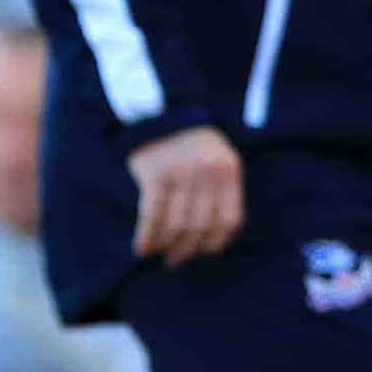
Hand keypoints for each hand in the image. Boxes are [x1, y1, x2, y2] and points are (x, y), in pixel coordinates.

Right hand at [126, 125, 243, 266]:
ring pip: (176, 225)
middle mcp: (208, 172)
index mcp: (229, 170)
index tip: (202, 252)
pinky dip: (147, 236)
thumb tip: (215, 238)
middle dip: (187, 250)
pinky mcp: (156, 173)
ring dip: (166, 246)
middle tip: (175, 260)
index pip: (229, 220)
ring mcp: (182, 173)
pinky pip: (152, 215)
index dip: (216, 243)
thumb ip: (222, 191)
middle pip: (201, 227)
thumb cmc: (193, 143)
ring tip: (160, 254)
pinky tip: (142, 248)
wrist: (163, 111)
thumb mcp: (219, 159)